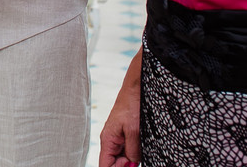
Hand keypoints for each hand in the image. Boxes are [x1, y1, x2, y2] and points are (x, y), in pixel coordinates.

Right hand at [99, 50, 141, 166]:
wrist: (137, 88)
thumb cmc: (132, 105)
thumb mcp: (135, 132)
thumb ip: (132, 151)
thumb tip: (132, 165)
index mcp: (108, 140)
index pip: (105, 165)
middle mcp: (111, 141)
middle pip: (114, 164)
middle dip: (125, 166)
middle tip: (137, 162)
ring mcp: (119, 138)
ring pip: (123, 158)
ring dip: (131, 161)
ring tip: (140, 154)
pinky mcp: (127, 134)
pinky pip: (129, 150)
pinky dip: (135, 154)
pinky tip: (141, 151)